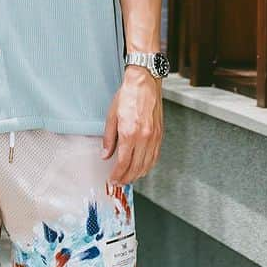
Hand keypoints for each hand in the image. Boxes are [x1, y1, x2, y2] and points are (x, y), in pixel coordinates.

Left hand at [101, 70, 163, 185]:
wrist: (144, 82)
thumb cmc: (128, 96)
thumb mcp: (112, 116)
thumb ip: (109, 138)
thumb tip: (106, 154)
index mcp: (130, 133)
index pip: (123, 163)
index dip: (117, 175)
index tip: (112, 180)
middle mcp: (144, 137)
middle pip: (136, 167)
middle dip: (126, 178)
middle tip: (119, 183)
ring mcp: (154, 137)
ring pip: (147, 164)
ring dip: (137, 174)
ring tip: (129, 178)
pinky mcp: (160, 134)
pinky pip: (155, 156)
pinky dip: (148, 165)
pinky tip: (142, 168)